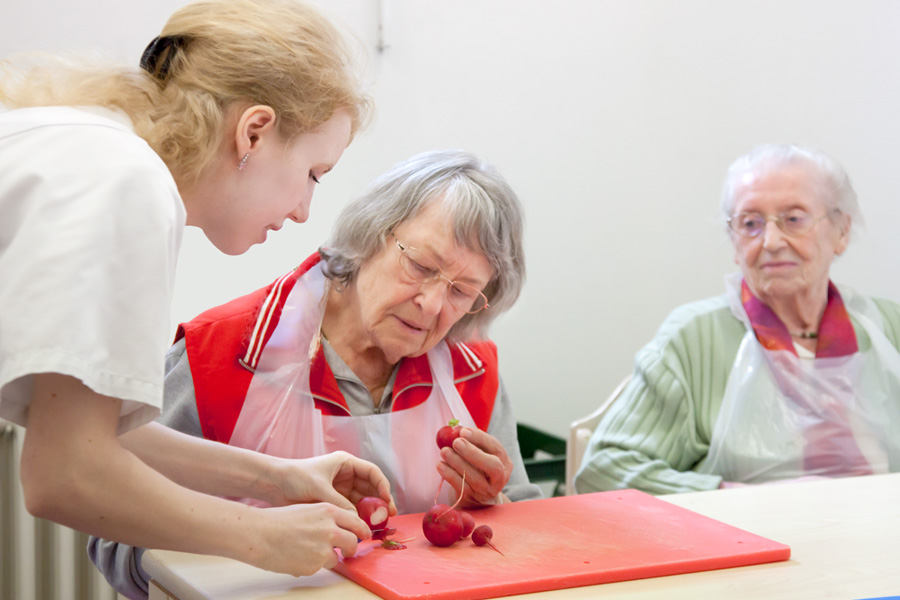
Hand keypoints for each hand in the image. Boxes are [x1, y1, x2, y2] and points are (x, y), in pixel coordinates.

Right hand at [245, 501, 369, 575]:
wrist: (259, 534)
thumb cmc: (278, 520)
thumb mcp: (308, 509)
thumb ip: (327, 518)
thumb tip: (342, 530)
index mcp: (329, 511)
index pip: (356, 522)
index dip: (361, 531)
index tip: (363, 536)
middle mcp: (330, 529)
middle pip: (353, 542)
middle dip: (350, 548)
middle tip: (345, 551)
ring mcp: (323, 548)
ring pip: (335, 558)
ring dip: (326, 558)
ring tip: (305, 550)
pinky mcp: (314, 565)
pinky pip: (318, 568)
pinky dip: (310, 565)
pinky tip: (295, 556)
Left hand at [269, 451, 395, 515]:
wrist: (274, 484)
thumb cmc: (296, 477)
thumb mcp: (320, 488)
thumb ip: (340, 503)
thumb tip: (357, 520)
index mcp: (345, 463)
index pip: (372, 473)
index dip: (382, 486)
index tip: (387, 500)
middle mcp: (346, 476)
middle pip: (370, 488)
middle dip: (380, 501)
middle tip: (387, 517)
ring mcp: (341, 489)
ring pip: (362, 501)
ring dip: (370, 511)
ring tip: (377, 525)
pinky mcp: (334, 502)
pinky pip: (351, 509)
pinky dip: (358, 517)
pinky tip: (362, 526)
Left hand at [436, 428, 511, 507]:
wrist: (477, 494)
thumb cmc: (477, 466)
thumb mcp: (480, 453)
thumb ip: (471, 441)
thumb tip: (455, 429)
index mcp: (504, 461)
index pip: (495, 447)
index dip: (479, 438)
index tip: (463, 431)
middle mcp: (500, 477)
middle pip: (492, 466)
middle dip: (473, 453)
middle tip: (456, 442)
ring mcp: (487, 490)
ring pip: (475, 478)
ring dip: (457, 463)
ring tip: (444, 451)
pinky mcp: (473, 498)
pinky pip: (462, 487)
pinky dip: (450, 475)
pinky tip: (440, 465)